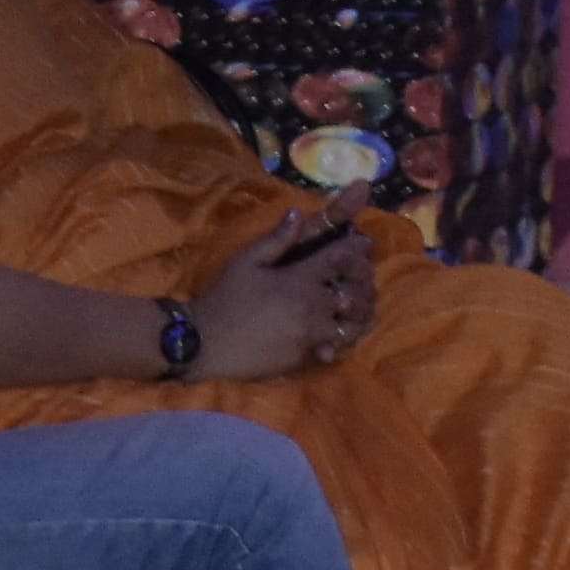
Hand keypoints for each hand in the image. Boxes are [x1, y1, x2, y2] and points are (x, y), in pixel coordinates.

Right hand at [186, 207, 374, 379]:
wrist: (204, 343)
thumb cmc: (224, 298)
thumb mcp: (245, 262)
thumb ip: (276, 239)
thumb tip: (297, 213)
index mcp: (300, 279)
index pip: (341, 258)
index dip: (356, 249)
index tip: (363, 245)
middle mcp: (313, 306)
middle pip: (356, 293)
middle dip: (365, 283)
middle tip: (364, 278)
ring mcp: (311, 334)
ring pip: (352, 323)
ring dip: (359, 314)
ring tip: (356, 308)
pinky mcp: (305, 356)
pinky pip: (336, 347)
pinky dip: (342, 339)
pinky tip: (339, 333)